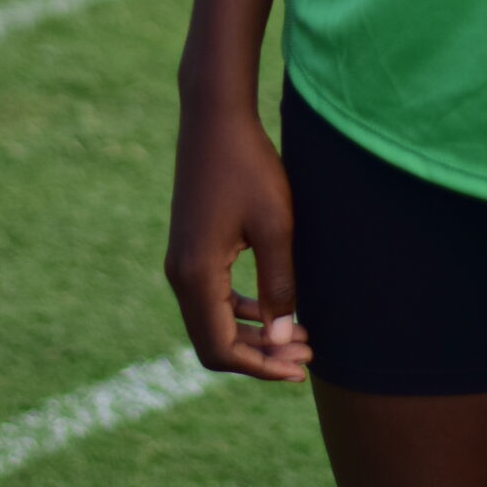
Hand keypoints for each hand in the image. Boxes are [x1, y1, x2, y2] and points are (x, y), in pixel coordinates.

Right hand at [165, 103, 314, 383]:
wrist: (216, 118)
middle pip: (215, 341)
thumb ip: (278, 285)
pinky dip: (242, 310)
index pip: (221, 348)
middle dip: (260, 355)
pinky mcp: (190, 248)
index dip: (261, 366)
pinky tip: (275, 306)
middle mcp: (180, 275)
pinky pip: (212, 297)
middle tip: (306, 355)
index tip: (299, 368)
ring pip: (213, 321)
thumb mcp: (276, 226)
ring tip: (299, 335)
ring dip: (254, 333)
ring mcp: (181, 261)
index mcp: (196, 275)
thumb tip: (281, 340)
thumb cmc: (249, 166)